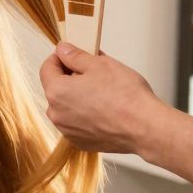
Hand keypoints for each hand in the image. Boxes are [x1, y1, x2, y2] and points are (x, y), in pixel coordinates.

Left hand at [39, 42, 173, 154]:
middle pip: (56, 88)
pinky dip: (85, 114)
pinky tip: (104, 110)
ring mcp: (67, 130)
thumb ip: (75, 56)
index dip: (59, 58)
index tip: (70, 55)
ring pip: (66, 106)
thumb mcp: (100, 64)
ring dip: (77, 97)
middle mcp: (56, 114)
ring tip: (101, 92)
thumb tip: (63, 50)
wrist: (146, 128)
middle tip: (92, 72)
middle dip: (70, 77)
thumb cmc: (126, 97)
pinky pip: (76, 122)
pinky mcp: (80, 141)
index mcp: (57, 91)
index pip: (47, 68)